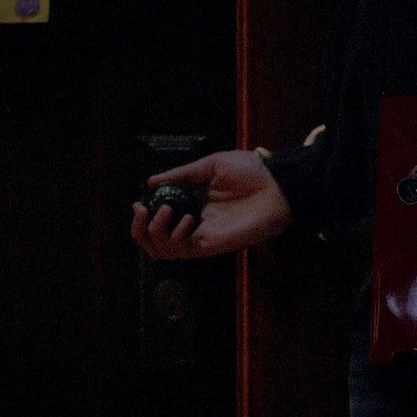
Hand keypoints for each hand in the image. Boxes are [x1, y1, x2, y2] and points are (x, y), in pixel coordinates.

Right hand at [131, 150, 291, 259]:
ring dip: (156, 232)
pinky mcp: (215, 244)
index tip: (138, 203)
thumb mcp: (211, 165)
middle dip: (140, 230)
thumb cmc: (251, 172)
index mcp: (192, 206)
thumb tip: (151, 182)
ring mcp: (203, 236)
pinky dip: (177, 238)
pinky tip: (186, 220)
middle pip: (155, 244)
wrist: (277, 183)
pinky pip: (187, 251)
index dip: (142, 218)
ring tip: (164, 211)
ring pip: (166, 252)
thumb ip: (182, 174)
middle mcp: (194, 224)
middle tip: (142, 211)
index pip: (158, 223)